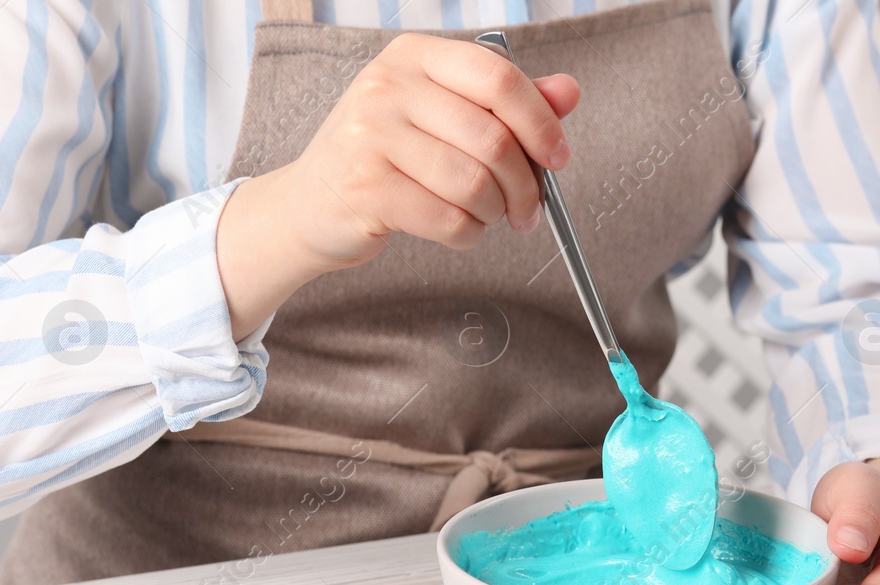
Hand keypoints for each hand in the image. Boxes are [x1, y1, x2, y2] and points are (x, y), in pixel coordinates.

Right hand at [216, 35, 580, 339]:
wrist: (311, 203)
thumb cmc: (386, 157)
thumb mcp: (442, 116)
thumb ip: (505, 104)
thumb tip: (568, 91)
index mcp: (415, 56)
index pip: (498, 78)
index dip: (540, 122)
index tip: (558, 157)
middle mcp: (388, 86)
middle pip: (493, 138)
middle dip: (525, 186)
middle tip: (527, 210)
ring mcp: (370, 135)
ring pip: (473, 183)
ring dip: (494, 213)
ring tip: (486, 217)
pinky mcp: (365, 188)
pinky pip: (448, 219)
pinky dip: (468, 234)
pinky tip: (459, 229)